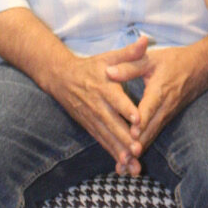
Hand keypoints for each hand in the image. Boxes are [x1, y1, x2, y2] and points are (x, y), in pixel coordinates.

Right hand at [49, 38, 150, 173]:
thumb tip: (146, 41)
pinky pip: (102, 142)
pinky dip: (112, 154)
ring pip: (107, 137)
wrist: (61, 78)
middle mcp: (98, 105)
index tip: (137, 119)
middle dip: (124, 139)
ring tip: (132, 164)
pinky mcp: (90, 127)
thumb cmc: (91, 66)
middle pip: (112, 124)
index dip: (126, 110)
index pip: (116, 100)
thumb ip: (129, 53)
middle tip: (138, 150)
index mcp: (104, 87)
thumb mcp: (109, 57)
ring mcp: (92, 118)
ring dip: (119, 151)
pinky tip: (123, 166)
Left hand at [116, 44, 207, 156]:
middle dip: (136, 145)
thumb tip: (108, 72)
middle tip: (123, 159)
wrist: (203, 67)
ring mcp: (167, 115)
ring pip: (152, 136)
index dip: (139, 122)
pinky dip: (143, 146)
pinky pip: (154, 134)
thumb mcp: (152, 59)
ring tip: (124, 165)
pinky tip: (132, 157)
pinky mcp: (167, 119)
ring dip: (138, 150)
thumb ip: (130, 66)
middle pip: (149, 130)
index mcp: (160, 91)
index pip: (148, 109)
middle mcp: (164, 107)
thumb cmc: (175, 61)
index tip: (130, 134)